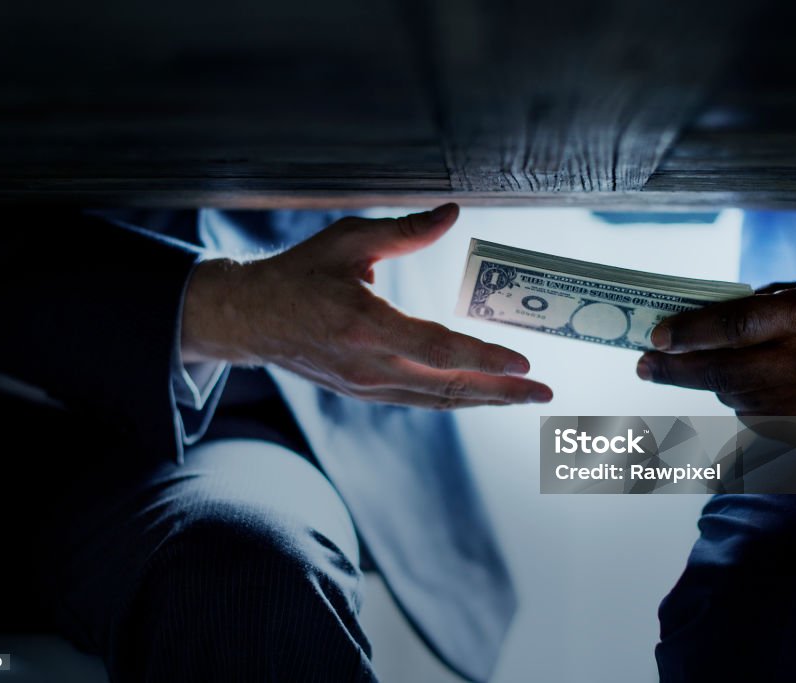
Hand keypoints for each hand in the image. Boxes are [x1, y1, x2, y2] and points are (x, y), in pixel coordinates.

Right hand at [181, 204, 552, 408]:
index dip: (484, 359)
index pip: (437, 349)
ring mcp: (366, 386)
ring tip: (524, 397)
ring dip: (484, 401)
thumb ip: (407, 231)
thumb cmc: (301, 273)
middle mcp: (369, 365)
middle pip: (447, 387)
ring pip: (437, 400)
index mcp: (365, 325)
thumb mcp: (349, 240)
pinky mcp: (364, 393)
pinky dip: (456, 398)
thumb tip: (454, 213)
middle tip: (544, 394)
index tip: (524, 363)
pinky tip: (481, 393)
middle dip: (501, 392)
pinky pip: (420, 401)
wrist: (251, 319)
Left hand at [635, 279, 795, 415]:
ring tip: (704, 365)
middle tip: (642, 365)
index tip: (656, 337)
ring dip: (707, 382)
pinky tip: (747, 383)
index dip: (692, 332)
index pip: (738, 326)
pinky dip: (736, 397)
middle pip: (723, 371)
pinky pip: (748, 414)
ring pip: (730, 395)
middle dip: (673, 370)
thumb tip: (689, 323)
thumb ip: (750, 307)